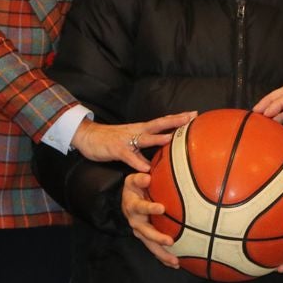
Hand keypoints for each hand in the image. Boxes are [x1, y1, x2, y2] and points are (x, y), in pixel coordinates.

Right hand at [70, 110, 196, 171]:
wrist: (88, 136)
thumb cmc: (111, 140)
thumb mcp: (132, 142)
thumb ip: (146, 147)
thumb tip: (161, 155)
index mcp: (142, 129)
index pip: (163, 121)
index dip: (178, 118)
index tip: (194, 114)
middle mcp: (137, 131)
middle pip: (159, 124)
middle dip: (175, 120)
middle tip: (191, 117)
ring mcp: (127, 140)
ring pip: (145, 138)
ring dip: (158, 138)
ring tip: (172, 138)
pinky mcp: (116, 150)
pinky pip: (129, 157)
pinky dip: (137, 162)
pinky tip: (146, 168)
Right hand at [122, 172, 179, 267]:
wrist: (127, 199)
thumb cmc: (135, 187)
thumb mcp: (133, 179)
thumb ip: (139, 178)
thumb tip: (147, 176)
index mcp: (133, 205)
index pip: (141, 207)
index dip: (149, 208)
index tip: (161, 208)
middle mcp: (135, 221)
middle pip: (145, 232)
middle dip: (157, 238)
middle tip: (170, 242)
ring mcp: (140, 231)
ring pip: (150, 245)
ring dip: (162, 253)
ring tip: (175, 261)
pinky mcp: (145, 237)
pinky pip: (154, 248)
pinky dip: (163, 257)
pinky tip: (175, 264)